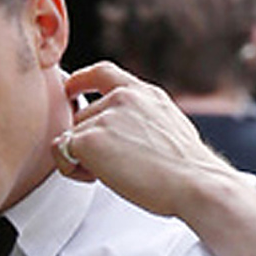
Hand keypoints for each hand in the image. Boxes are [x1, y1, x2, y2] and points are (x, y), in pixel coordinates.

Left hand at [52, 62, 237, 219]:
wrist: (194, 182)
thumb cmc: (186, 170)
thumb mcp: (168, 127)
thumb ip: (141, 118)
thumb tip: (121, 132)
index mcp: (144, 93)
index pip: (103, 73)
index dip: (81, 79)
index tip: (70, 88)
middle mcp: (122, 98)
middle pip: (83, 116)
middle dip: (89, 143)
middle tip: (115, 167)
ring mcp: (104, 116)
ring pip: (72, 136)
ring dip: (83, 159)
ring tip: (114, 173)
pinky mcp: (89, 139)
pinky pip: (61, 151)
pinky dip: (71, 169)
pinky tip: (97, 178)